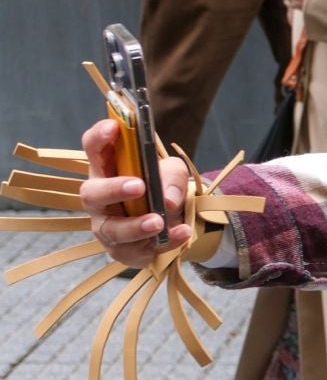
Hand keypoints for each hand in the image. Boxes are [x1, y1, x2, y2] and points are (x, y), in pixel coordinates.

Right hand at [78, 119, 192, 266]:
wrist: (176, 219)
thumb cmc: (162, 187)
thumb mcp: (174, 173)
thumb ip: (172, 176)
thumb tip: (167, 200)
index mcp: (107, 169)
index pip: (93, 148)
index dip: (98, 137)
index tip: (113, 128)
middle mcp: (99, 199)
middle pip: (91, 193)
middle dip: (112, 189)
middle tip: (138, 186)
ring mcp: (108, 226)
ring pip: (111, 229)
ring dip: (134, 226)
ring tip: (158, 221)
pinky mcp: (123, 250)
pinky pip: (138, 251)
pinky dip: (163, 243)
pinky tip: (182, 233)